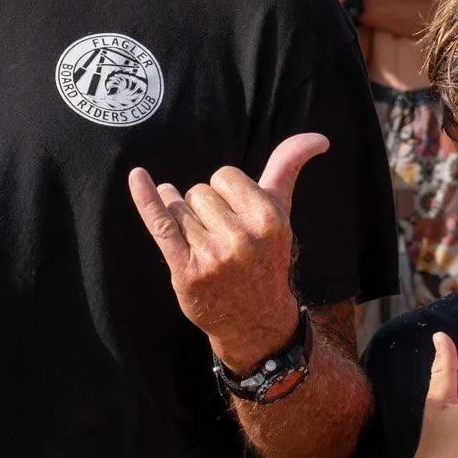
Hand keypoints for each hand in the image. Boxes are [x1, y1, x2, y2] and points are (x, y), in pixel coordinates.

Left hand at [129, 132, 326, 373]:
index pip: (224, 176)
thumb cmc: (265, 256)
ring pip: (179, 208)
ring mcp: (212, 256)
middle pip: (199, 191)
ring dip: (184, 220)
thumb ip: (288, 169)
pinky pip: (161, 224)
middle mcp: (242, 238)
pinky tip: (137, 177)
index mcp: (268, 218)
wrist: (255, 319)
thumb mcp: (280, 213)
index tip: (237, 218)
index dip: (225, 193)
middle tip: (223, 239)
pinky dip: (146, 199)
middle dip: (205, 209)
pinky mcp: (186, 271)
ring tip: (203, 244)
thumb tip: (319, 137)